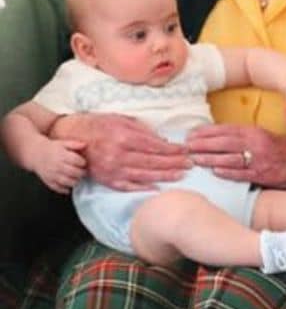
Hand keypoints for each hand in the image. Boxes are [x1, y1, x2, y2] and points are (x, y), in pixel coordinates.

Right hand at [30, 137, 86, 193]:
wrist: (35, 154)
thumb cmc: (52, 149)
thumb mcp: (63, 143)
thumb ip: (74, 144)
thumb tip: (85, 145)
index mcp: (61, 155)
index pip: (76, 161)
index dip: (82, 163)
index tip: (84, 163)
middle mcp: (56, 166)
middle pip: (73, 172)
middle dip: (81, 173)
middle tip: (83, 172)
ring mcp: (52, 174)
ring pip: (66, 181)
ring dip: (74, 182)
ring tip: (77, 179)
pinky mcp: (48, 181)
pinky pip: (56, 187)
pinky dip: (63, 189)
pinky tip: (68, 188)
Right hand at [53, 113, 188, 191]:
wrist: (71, 136)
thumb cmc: (99, 124)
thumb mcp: (122, 119)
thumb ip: (143, 130)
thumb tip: (163, 141)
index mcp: (124, 137)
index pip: (155, 146)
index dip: (172, 150)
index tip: (186, 151)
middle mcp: (119, 154)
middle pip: (152, 162)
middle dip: (174, 164)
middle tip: (190, 165)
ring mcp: (112, 169)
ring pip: (143, 175)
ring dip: (164, 176)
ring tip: (180, 176)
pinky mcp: (106, 179)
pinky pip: (127, 186)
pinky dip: (142, 188)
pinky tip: (157, 189)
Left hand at [184, 123, 285, 187]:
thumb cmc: (277, 149)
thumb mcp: (261, 136)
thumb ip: (241, 136)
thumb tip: (216, 138)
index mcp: (253, 132)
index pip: (225, 130)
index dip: (207, 131)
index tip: (190, 134)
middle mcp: (254, 144)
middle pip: (224, 142)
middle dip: (204, 144)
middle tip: (186, 147)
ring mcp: (258, 159)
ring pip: (230, 157)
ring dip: (211, 158)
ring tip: (195, 159)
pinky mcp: (262, 174)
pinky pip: (242, 173)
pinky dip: (228, 172)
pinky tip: (215, 172)